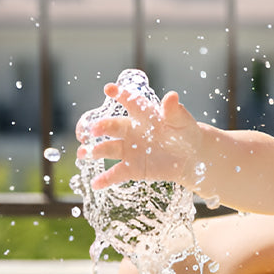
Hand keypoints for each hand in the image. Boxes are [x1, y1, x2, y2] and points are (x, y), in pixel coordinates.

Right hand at [76, 82, 201, 191]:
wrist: (190, 156)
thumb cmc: (185, 133)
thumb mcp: (182, 121)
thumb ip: (174, 111)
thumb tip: (171, 96)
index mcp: (144, 115)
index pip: (130, 102)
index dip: (120, 94)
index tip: (109, 89)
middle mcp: (131, 130)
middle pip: (112, 126)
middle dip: (100, 127)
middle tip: (92, 130)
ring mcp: (129, 149)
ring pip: (107, 149)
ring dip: (94, 151)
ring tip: (83, 153)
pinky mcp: (132, 168)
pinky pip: (116, 173)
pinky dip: (105, 179)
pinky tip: (95, 184)